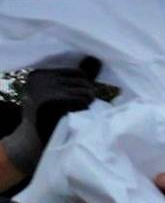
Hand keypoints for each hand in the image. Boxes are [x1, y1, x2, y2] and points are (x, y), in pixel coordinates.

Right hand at [2, 57, 111, 178]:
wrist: (30, 144)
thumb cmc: (47, 118)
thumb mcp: (55, 93)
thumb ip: (75, 78)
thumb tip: (96, 59)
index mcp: (39, 74)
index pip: (79, 72)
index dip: (84, 88)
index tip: (74, 100)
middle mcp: (41, 80)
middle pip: (85, 81)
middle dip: (87, 96)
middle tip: (75, 110)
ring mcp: (46, 91)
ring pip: (87, 92)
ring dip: (87, 105)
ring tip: (73, 114)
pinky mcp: (54, 104)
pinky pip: (83, 103)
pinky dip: (84, 112)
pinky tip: (72, 119)